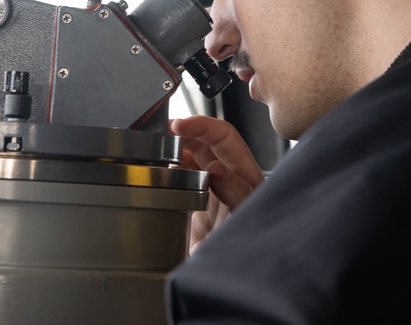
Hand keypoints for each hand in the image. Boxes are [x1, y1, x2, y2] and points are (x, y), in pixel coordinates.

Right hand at [171, 115, 264, 251]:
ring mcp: (209, 194)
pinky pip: (180, 180)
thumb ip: (236, 192)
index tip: (180, 125)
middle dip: (185, 132)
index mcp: (246, 176)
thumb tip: (216, 168)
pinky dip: (168, 170)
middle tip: (163, 133)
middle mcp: (228, 181)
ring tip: (158, 148)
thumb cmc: (251, 253)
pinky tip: (158, 170)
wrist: (231, 285)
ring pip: (191, 159)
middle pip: (206, 143)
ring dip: (175, 149)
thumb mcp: (246, 218)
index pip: (225, 137)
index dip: (202, 125)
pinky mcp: (193, 209)